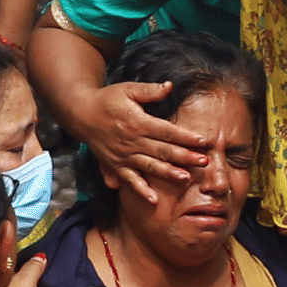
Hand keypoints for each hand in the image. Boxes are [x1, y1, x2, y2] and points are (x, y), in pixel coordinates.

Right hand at [78, 82, 206, 203]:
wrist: (82, 114)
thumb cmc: (108, 100)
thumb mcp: (128, 89)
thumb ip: (149, 91)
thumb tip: (170, 86)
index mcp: (137, 122)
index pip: (166, 131)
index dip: (185, 136)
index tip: (203, 141)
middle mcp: (132, 141)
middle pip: (162, 150)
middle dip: (184, 156)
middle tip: (204, 162)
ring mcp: (124, 156)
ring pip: (150, 166)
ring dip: (168, 174)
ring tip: (186, 179)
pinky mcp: (116, 166)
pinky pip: (130, 180)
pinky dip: (141, 191)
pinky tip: (153, 200)